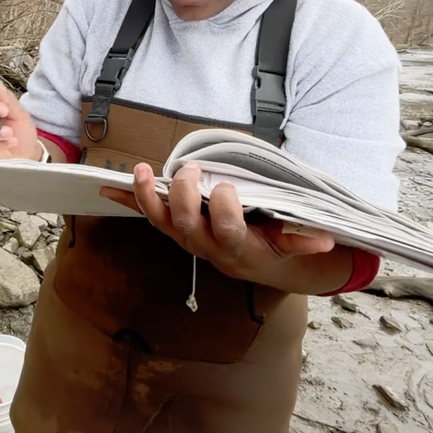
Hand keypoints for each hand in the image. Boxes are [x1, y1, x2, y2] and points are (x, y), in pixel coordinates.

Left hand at [100, 162, 351, 293]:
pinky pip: (150, 215)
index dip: (223, 212)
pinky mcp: (174, 229)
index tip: (225, 187)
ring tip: (141, 170)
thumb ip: (304, 239)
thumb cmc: (276, 246)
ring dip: (147, 197)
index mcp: (238, 247)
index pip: (227, 232)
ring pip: (162, 223)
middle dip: (183, 197)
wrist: (258, 263)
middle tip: (189, 169)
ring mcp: (187, 238)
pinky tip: (105, 188)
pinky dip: (129, 201)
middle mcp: (207, 246)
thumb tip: (326, 240)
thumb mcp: (294, 244)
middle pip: (186, 226)